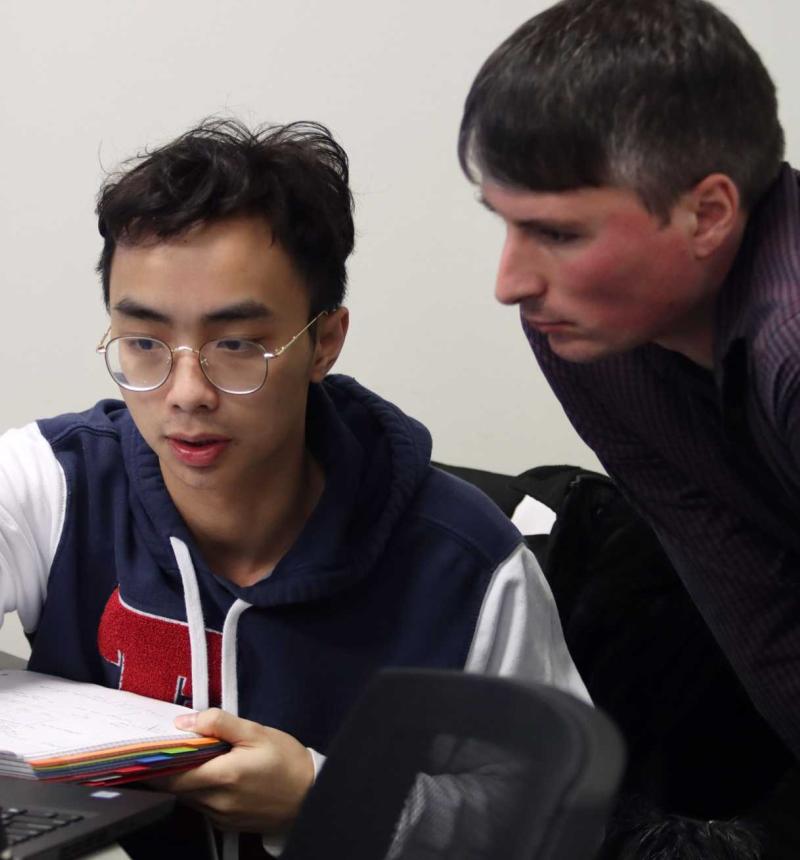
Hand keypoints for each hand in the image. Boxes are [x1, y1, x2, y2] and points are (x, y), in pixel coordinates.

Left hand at [150, 708, 314, 833]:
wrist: (311, 795)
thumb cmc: (286, 761)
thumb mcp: (256, 732)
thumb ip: (219, 723)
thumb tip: (184, 722)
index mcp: (220, 777)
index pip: (170, 776)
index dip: (156, 763)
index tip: (149, 747)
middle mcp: (215, 802)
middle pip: (177, 787)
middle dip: (171, 768)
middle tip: (173, 746)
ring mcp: (219, 817)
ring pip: (188, 797)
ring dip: (186, 779)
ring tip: (195, 758)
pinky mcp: (226, 825)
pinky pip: (202, 806)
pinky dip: (200, 790)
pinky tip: (214, 775)